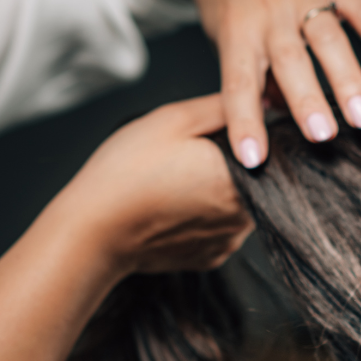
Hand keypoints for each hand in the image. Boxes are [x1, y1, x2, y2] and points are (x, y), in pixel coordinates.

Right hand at [55, 94, 253, 276]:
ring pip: (236, 205)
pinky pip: (219, 229)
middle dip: (226, 164)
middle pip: (253, 178)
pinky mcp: (213, 257)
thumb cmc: (127, 172)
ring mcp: (231, 240)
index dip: (240, 137)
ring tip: (176, 183)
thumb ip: (223, 107)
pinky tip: (174, 207)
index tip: (208, 138)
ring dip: (216, 192)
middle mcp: (246, 215)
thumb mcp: (174, 119)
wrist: (94, 232)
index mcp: (244, 176)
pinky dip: (202, 217)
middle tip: (184, 159)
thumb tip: (257, 103)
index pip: (266, 150)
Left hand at [174, 0, 360, 167]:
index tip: (253, 159)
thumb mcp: (223, 28)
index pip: (238, 81)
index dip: (245, 121)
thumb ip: (252, 70)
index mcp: (236, 26)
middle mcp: (271, 9)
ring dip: (349, 81)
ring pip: (331, 40)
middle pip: (291, 60)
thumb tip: (280, 115)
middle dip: (308, 100)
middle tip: (324, 136)